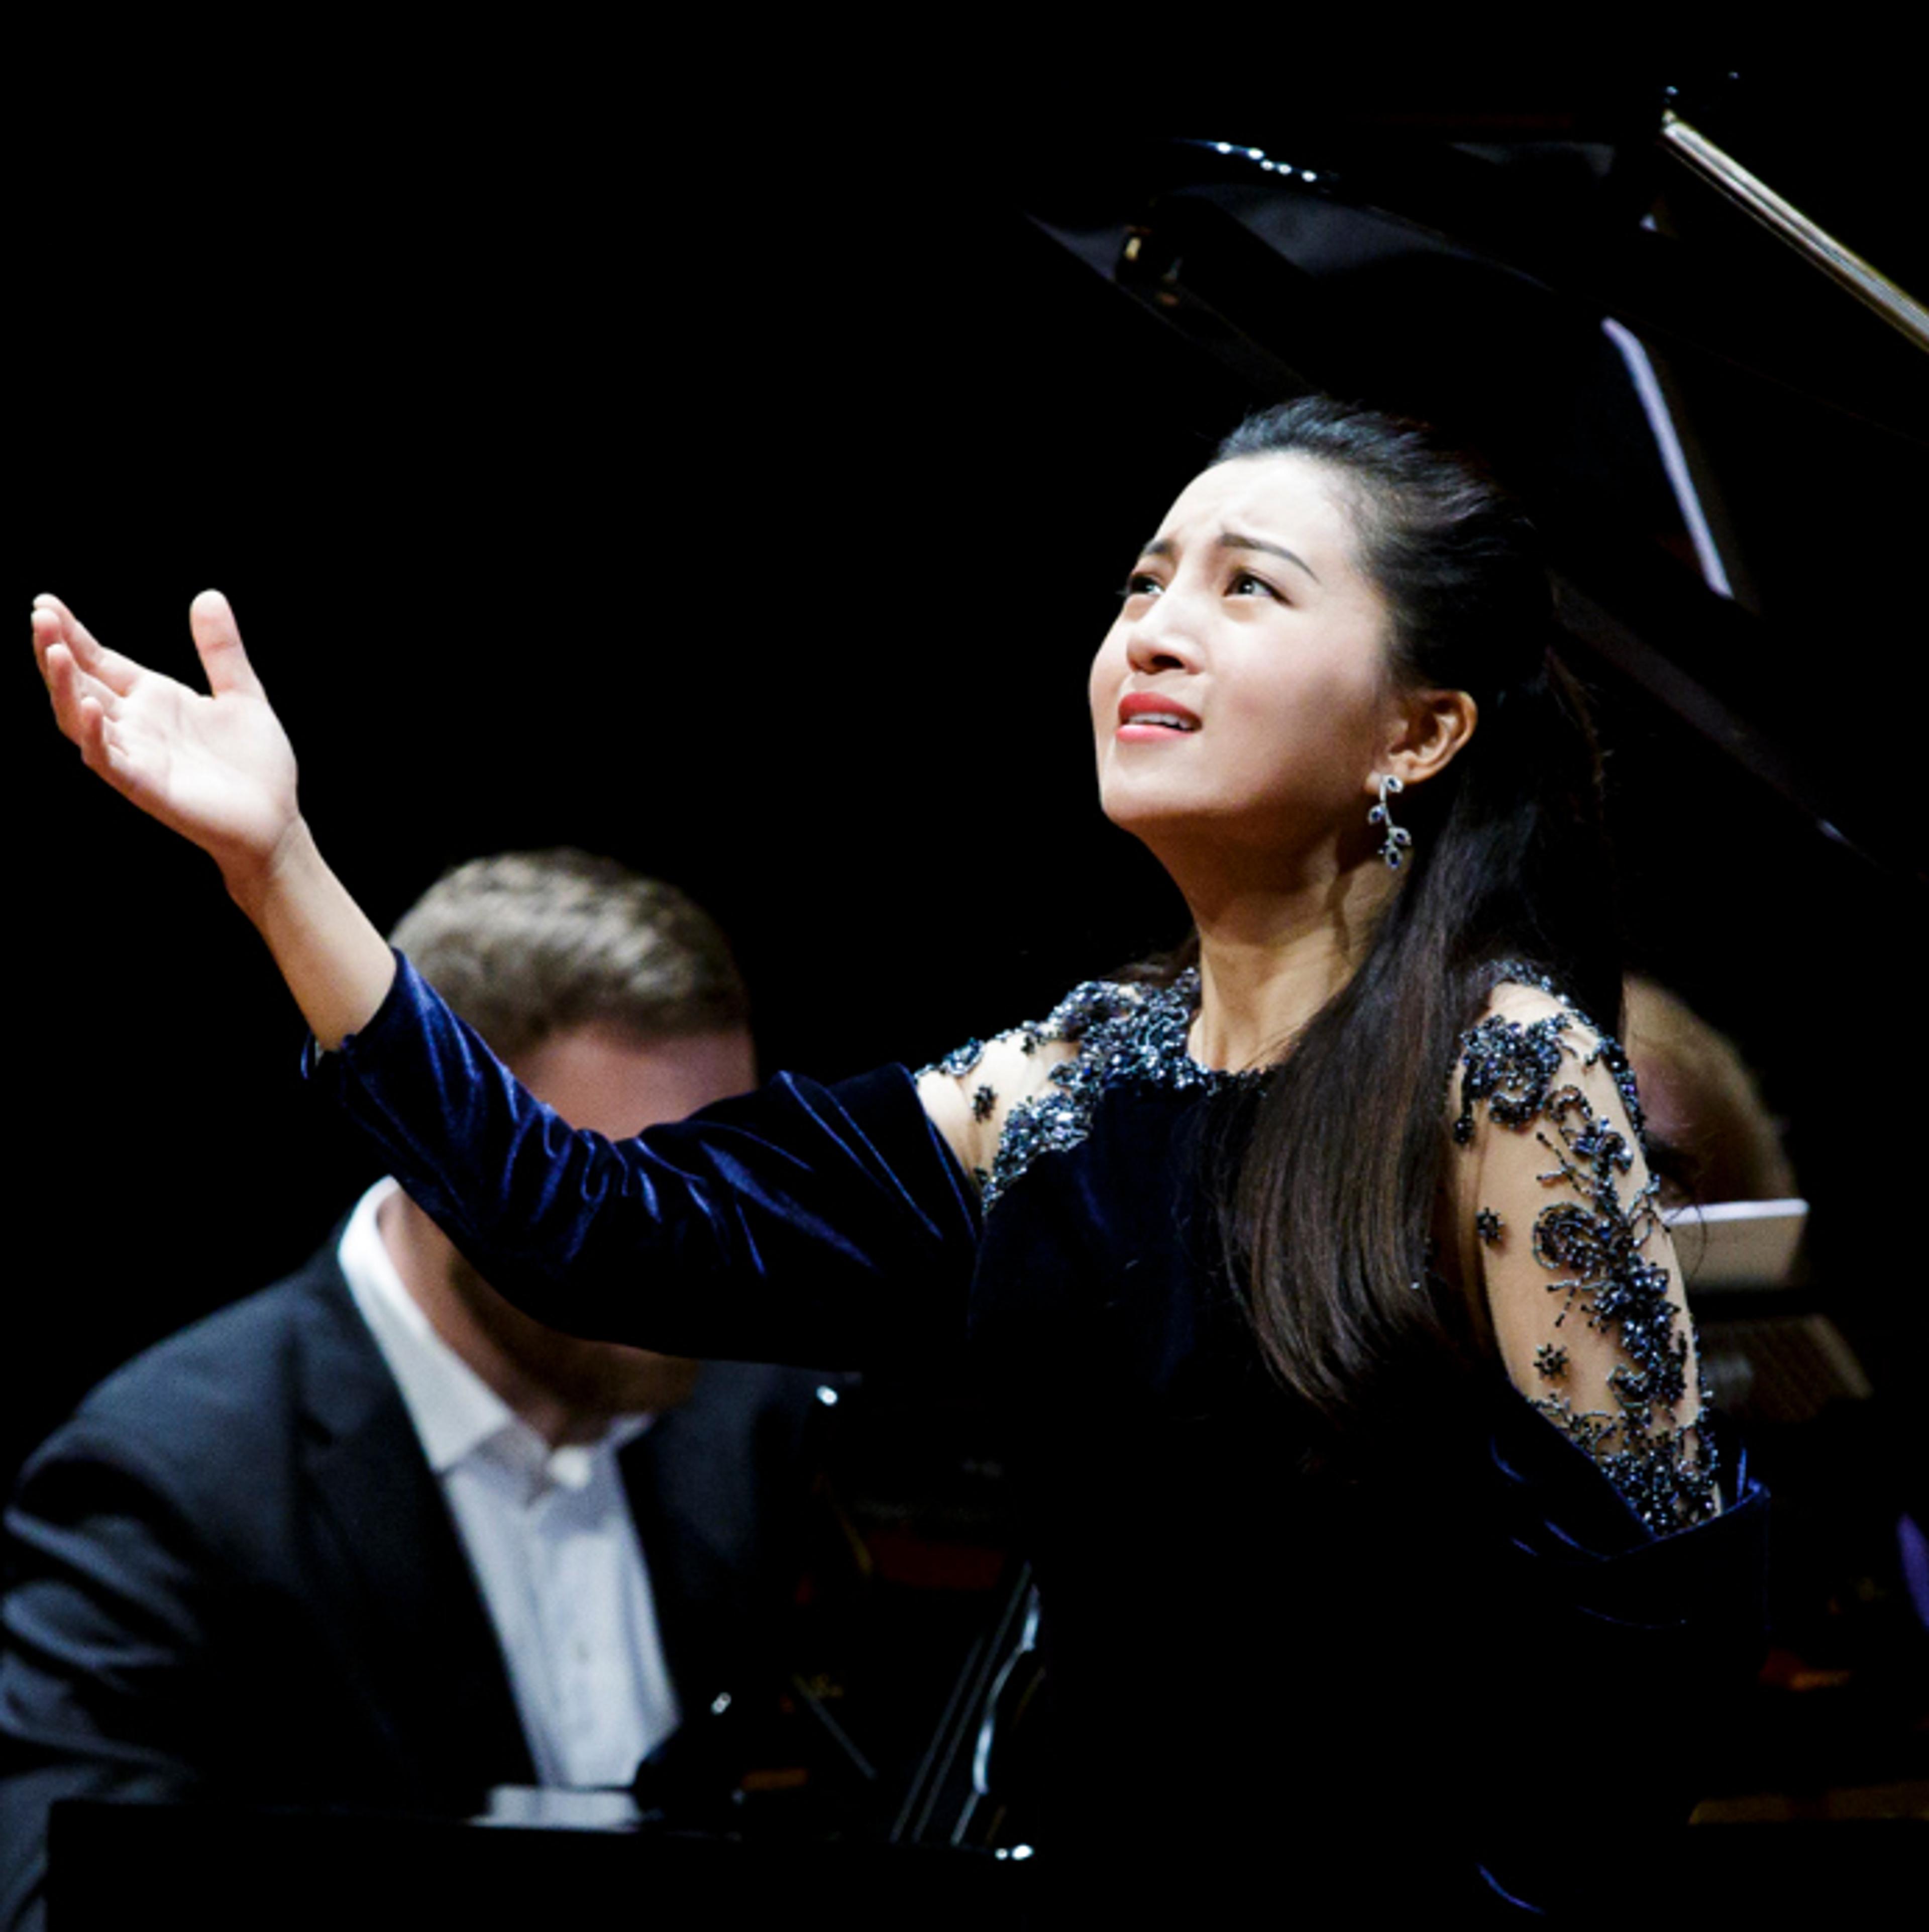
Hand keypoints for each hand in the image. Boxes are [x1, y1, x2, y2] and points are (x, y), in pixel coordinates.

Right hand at [33, 590, 301, 900]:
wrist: (276, 821)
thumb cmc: (256, 763)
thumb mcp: (243, 695)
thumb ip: (221, 650)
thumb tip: (209, 595)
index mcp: (153, 698)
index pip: (99, 660)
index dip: (72, 633)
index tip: (45, 603)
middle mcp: (135, 724)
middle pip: (79, 683)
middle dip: (55, 651)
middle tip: (39, 616)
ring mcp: (135, 755)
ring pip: (80, 719)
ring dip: (64, 687)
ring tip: (53, 652)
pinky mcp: (145, 786)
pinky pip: (109, 760)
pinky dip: (95, 735)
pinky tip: (91, 707)